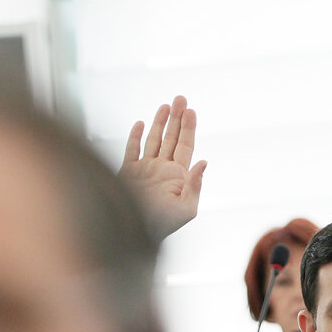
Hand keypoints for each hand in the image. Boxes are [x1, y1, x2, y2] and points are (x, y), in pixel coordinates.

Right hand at [118, 95, 206, 241]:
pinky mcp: (127, 173)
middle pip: (172, 139)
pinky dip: (135, 136)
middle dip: (177, 119)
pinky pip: (132, 150)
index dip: (189, 128)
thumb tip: (203, 162)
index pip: (186, 147)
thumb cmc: (163, 226)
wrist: (134, 233)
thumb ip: (195, 185)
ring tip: (166, 105)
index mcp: (178, 177)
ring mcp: (144, 170)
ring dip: (160, 123)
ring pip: (154, 140)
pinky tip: (141, 123)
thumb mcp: (186, 209)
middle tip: (181, 98)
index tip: (191, 111)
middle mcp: (162, 171)